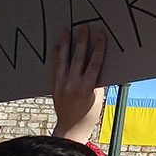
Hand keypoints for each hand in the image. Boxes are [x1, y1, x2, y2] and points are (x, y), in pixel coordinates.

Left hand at [51, 24, 106, 143]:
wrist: (70, 128)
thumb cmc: (89, 114)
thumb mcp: (98, 99)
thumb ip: (98, 82)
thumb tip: (99, 65)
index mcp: (87, 88)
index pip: (94, 63)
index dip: (98, 48)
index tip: (100, 36)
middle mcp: (72, 85)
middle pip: (78, 58)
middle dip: (81, 41)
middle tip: (83, 27)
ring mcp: (61, 85)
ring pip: (64, 60)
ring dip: (66, 45)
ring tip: (67, 32)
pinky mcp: (54, 86)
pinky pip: (55, 68)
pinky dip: (56, 56)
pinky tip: (57, 46)